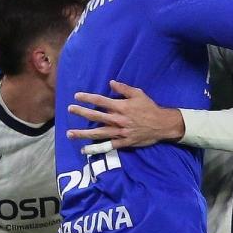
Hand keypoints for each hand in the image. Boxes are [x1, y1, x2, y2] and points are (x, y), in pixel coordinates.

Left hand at [66, 80, 184, 147]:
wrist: (162, 125)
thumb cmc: (149, 108)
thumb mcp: (138, 94)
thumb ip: (123, 89)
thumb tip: (110, 82)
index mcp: (121, 107)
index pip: (100, 101)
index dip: (87, 98)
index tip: (77, 96)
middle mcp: (118, 119)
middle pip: (95, 116)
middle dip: (81, 112)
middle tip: (69, 109)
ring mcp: (119, 132)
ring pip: (97, 133)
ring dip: (82, 133)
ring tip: (69, 133)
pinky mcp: (123, 142)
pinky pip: (107, 146)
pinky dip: (95, 149)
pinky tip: (84, 150)